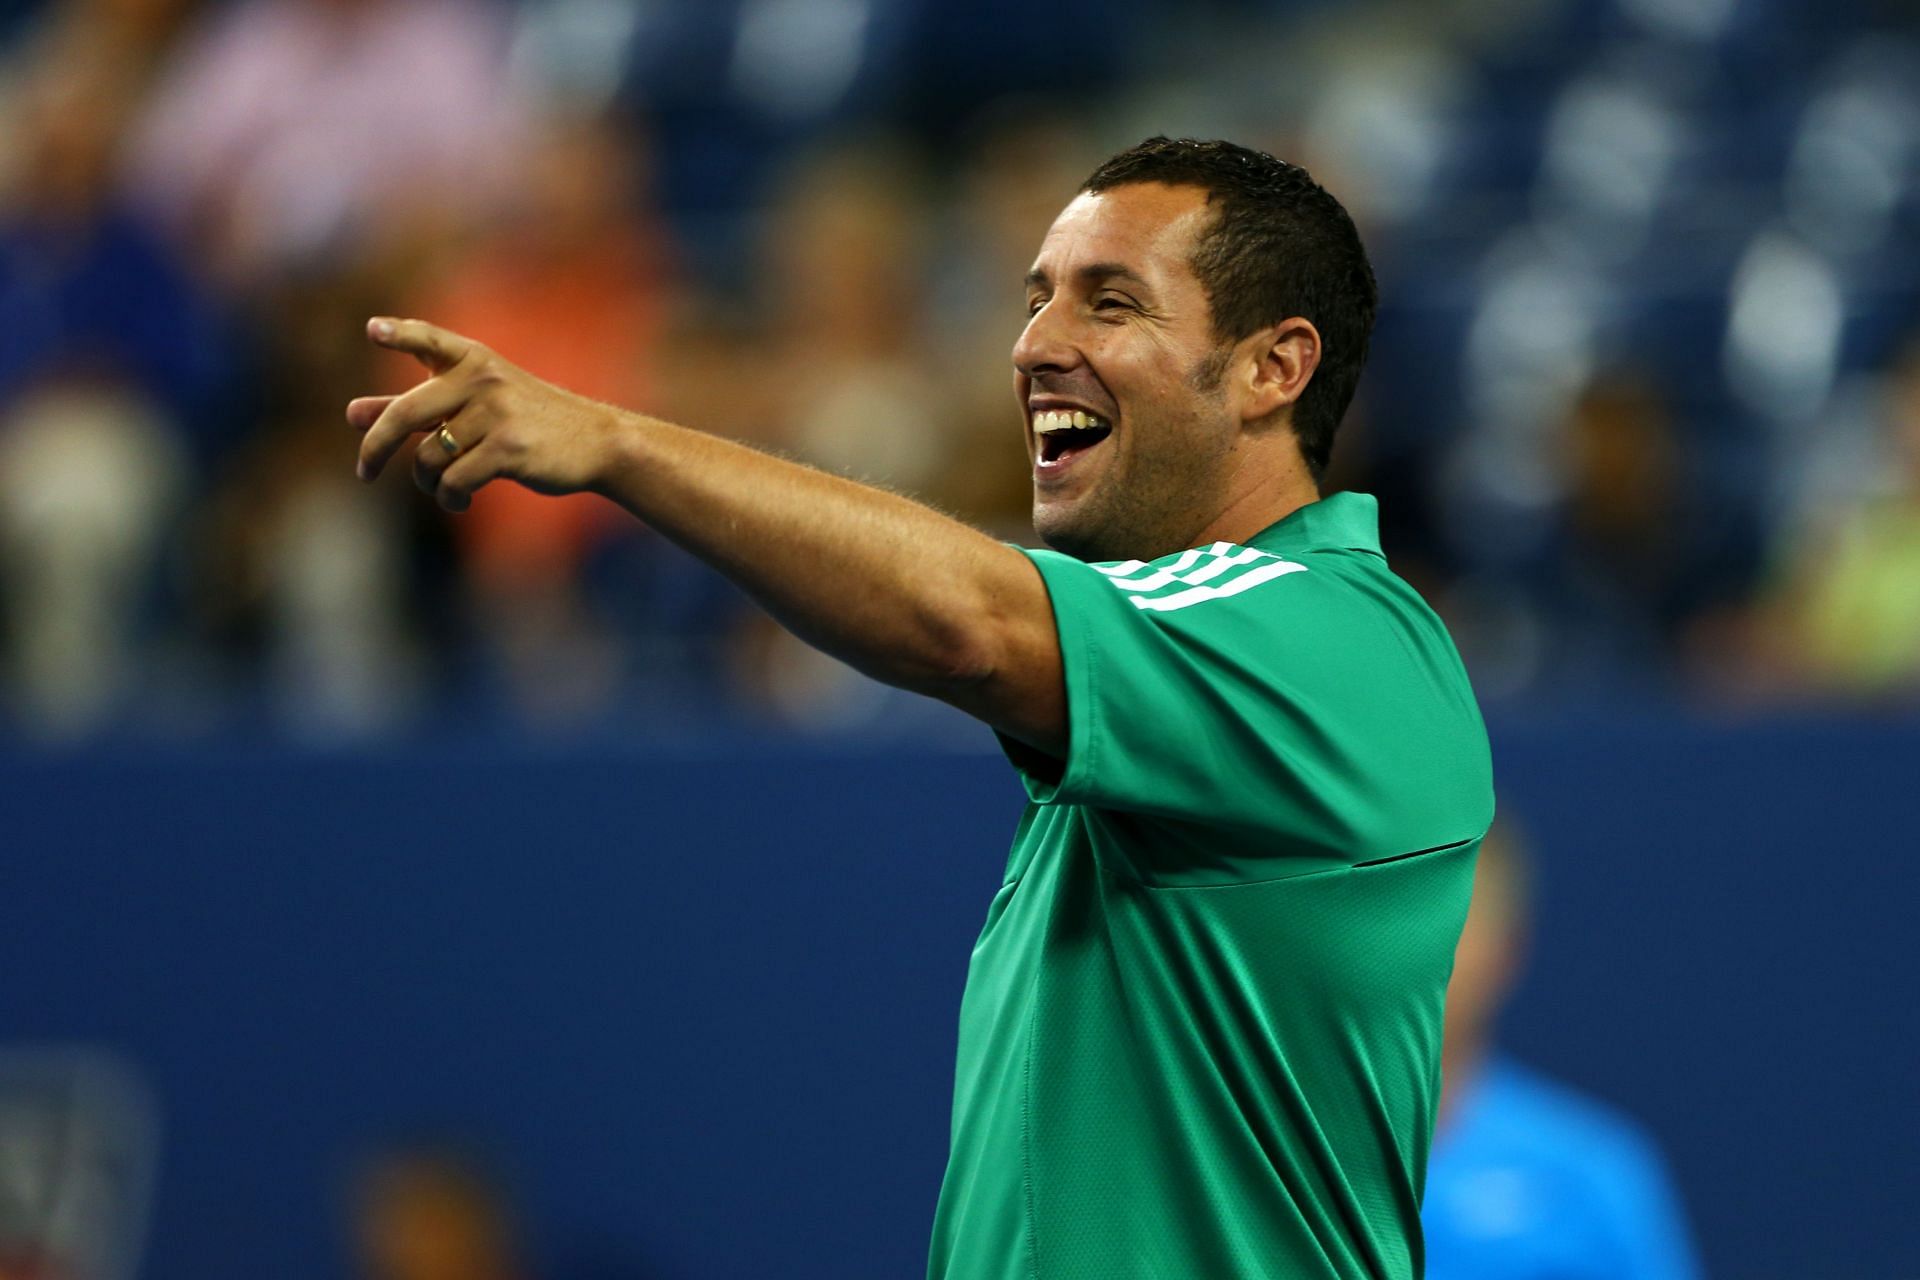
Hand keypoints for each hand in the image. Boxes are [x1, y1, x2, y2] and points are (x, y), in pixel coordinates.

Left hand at [347, 317, 620, 511]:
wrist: (596, 442)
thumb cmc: (530, 421)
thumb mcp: (477, 404)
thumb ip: (418, 406)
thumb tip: (352, 413)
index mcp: (475, 360)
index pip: (431, 340)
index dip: (402, 334)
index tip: (374, 330)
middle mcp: (482, 379)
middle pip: (405, 414)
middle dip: (376, 448)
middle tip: (364, 472)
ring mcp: (496, 413)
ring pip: (428, 458)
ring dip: (428, 482)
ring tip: (444, 487)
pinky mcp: (509, 449)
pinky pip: (454, 480)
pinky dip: (450, 497)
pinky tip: (459, 499)